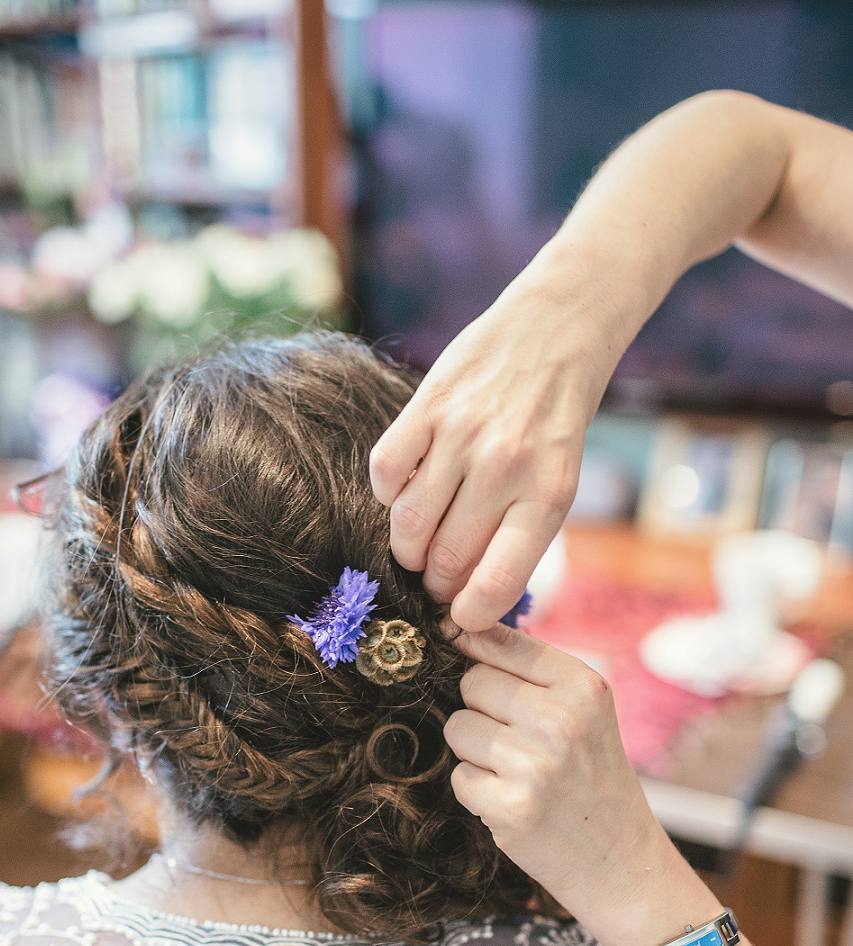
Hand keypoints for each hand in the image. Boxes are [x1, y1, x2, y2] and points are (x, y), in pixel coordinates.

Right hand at [369, 273, 612, 632]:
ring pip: (407, 524)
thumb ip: (519, 535)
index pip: (495, 583)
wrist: (556, 329)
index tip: (461, 615)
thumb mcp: (559, 481)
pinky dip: (387, 493)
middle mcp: (506, 467)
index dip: (470, 614)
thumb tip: (473, 600)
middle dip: (434, 581)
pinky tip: (407, 487)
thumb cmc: (555, 420)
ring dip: (406, 545)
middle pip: (444, 560)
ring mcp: (462, 434)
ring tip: (418, 539)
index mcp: (547, 495)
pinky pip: (384, 474)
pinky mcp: (427, 405)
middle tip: (436, 575)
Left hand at [443, 625, 677, 935]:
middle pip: (471, 682)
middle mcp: (561, 719)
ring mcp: (535, 764)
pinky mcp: (510, 806)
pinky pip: (458, 776)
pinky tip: (513, 801)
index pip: (496, 639)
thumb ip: (528, 670)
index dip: (477, 654)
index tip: (481, 671)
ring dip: (476, 752)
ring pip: (457, 728)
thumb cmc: (591, 777)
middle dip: (481, 710)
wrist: (620, 859)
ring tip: (517, 772)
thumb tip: (458, 630)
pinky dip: (477, 792)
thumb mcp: (583, 711)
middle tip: (518, 742)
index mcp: (582, 685)